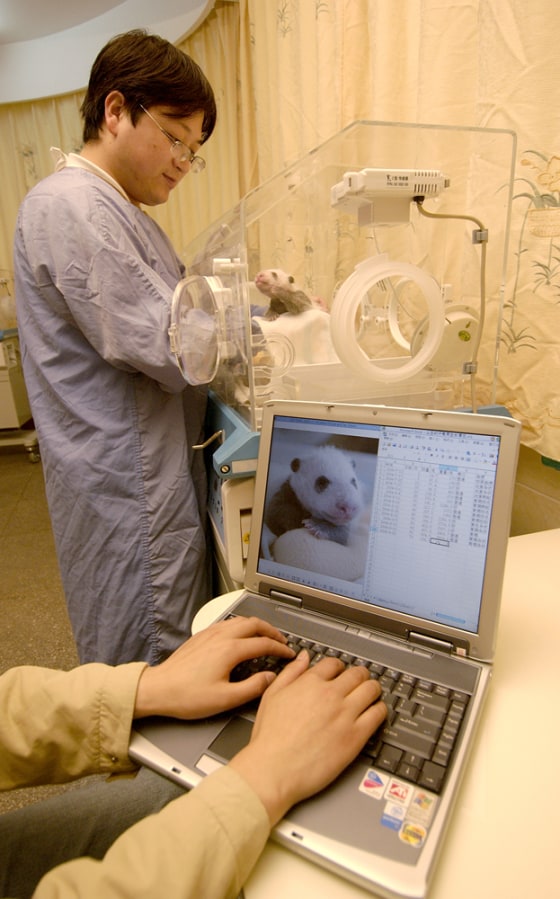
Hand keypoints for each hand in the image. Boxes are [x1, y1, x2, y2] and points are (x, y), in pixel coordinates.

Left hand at [134, 616, 294, 719]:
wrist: (158, 689)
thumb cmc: (187, 696)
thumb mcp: (225, 699)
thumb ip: (253, 687)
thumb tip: (271, 678)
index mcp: (230, 650)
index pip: (264, 644)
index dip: (280, 649)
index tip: (289, 654)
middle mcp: (221, 637)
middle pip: (254, 624)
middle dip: (272, 631)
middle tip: (282, 641)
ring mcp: (210, 634)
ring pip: (240, 620)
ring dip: (257, 626)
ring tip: (266, 635)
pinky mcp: (201, 636)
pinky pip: (227, 623)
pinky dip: (242, 626)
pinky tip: (241, 635)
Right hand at [229, 651, 386, 824]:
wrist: (274, 769)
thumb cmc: (269, 738)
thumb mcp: (272, 696)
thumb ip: (290, 672)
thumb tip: (303, 657)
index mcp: (310, 683)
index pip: (334, 664)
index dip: (339, 668)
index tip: (341, 674)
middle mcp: (330, 695)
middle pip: (358, 674)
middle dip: (360, 676)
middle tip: (361, 682)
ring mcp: (345, 714)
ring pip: (371, 690)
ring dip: (373, 690)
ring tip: (372, 695)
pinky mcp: (355, 736)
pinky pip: (378, 714)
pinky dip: (380, 710)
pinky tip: (375, 713)